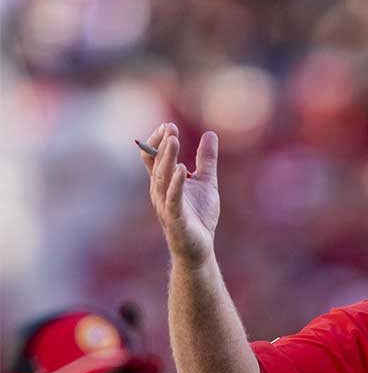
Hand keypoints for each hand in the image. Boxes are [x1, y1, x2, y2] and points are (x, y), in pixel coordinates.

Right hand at [141, 123, 220, 267]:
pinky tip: (181, 170)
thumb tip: (210, 134)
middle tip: (169, 127)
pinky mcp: (176, 219)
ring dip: (167, 159)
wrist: (200, 247)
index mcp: (163, 183)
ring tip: (174, 140)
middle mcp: (160, 192)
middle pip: (157, 164)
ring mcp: (166, 205)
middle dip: (162, 145)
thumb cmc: (199, 216)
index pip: (152, 158)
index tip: (168, 125)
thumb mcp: (206, 182)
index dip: (157, 141)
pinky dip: (176, 184)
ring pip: (162, 179)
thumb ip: (206, 159)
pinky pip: (173, 199)